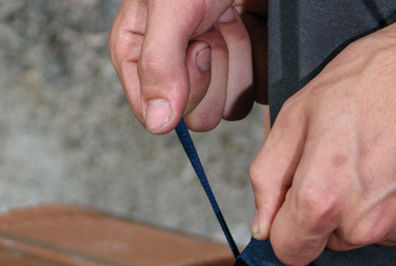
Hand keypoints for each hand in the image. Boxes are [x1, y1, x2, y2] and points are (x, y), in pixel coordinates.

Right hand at [108, 0, 266, 132]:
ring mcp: (208, 66)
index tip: (191, 48)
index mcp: (137, 53)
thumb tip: (157, 123)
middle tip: (210, 26)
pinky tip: (248, 24)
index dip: (180, 88)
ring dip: (237, 59)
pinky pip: (253, 93)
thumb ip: (159, 64)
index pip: (155, 112)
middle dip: (212, 71)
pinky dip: (257, 57)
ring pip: (227, 106)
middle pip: (195, 115)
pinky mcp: (239, 65)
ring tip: (228, 16)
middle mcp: (172, 66)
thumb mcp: (170, 5)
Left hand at [249, 0, 395, 265]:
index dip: (291, 226)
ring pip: (376, 236)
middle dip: (337, 211)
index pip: (290, 250)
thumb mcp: (299, 113)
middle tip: (357, 162)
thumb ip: (269, 177)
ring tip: (392, 160)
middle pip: (334, 242)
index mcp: (322, 199)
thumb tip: (263, 226)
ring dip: (378, 209)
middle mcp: (366, 225)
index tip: (305, 202)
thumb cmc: (380, 76)